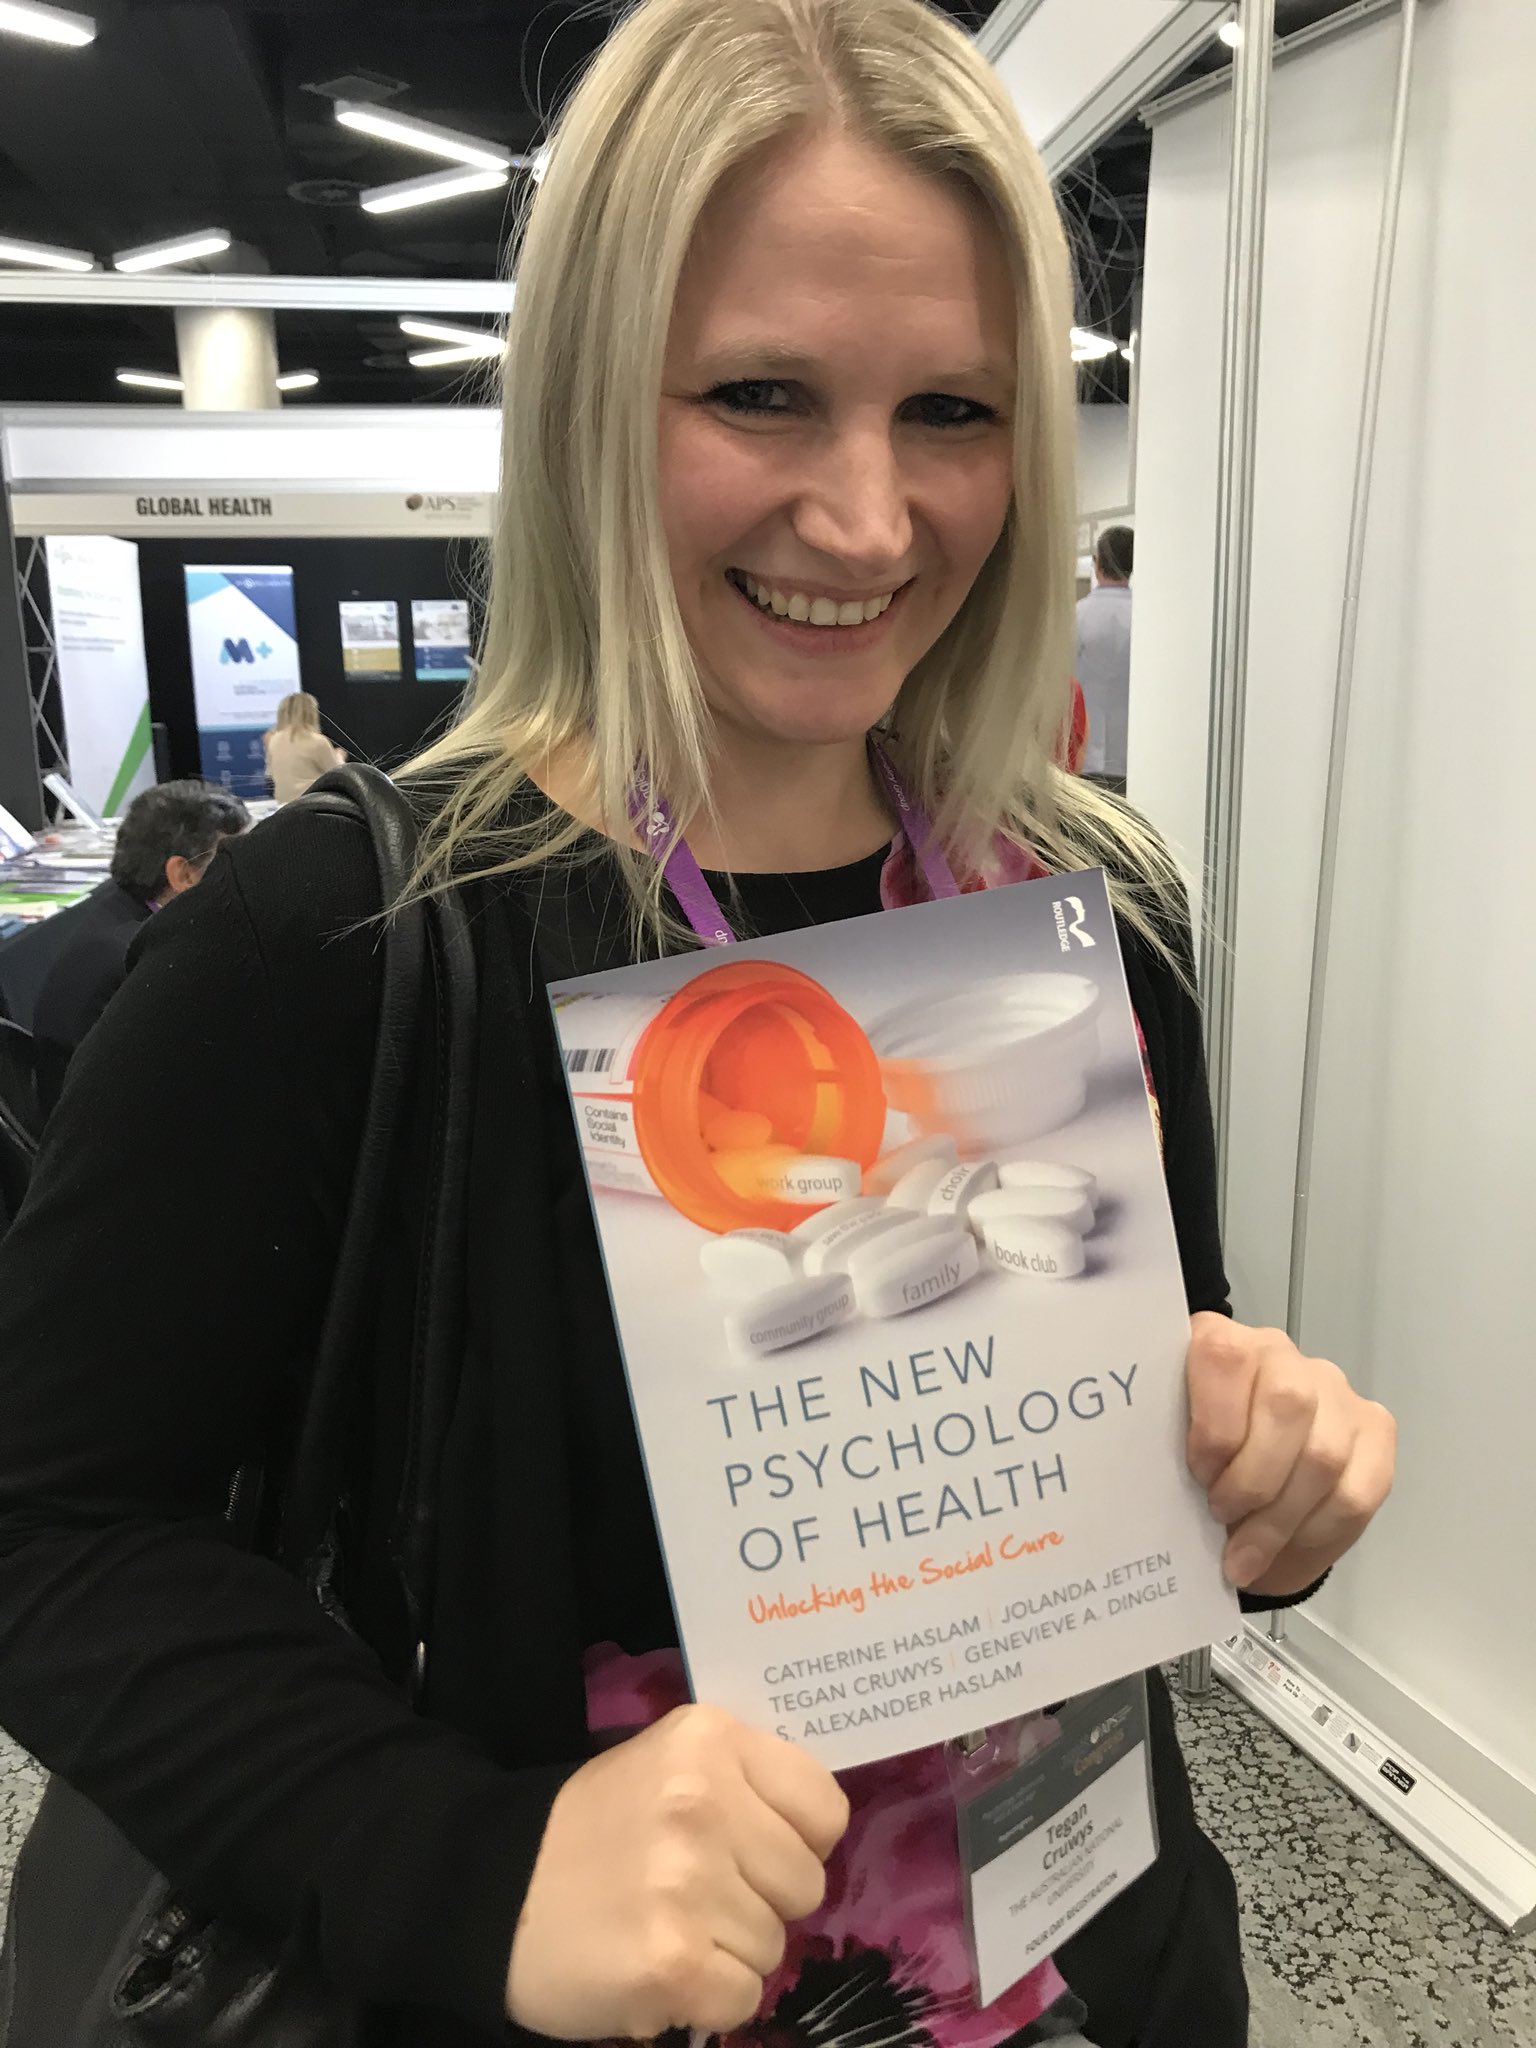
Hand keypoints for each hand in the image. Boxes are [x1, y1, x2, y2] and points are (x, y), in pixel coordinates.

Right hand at [504, 1703, 848, 2039]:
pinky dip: (708, 1999)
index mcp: (710, 1741)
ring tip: (669, 1925)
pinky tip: (662, 1967)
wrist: (494, 1890)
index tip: (753, 1849)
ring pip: (774, 1945)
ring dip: (730, 1951)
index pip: (824, 1808)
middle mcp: (704, 1803)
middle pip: (805, 1883)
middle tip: (698, 1893)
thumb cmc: (597, 1829)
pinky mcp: (672, 1963)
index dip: (797, 1840)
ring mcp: (689, 1885)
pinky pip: (743, 1997)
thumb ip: (744, 1782)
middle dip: (762, 1900)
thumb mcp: (670, 1765)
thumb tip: (815, 1834)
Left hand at [1186, 1312, 1395, 1598]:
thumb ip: (1166, 1447)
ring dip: (1280, 1518)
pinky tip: (1284, 1551)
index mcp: (1220, 1340)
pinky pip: (1357, 1491)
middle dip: (1252, 1479)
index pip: (1225, 1358)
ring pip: (1324, 1455)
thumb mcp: (1169, 1444)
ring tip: (1244, 1553)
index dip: (1214, 1426)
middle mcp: (1281, 1354)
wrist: (1240, 1479)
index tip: (1198, 1475)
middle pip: (1287, 1406)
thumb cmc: (1197, 1458)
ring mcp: (1334, 1390)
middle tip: (1221, 1515)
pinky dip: (1316, 1533)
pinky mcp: (1374, 1430)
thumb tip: (1157, 1493)